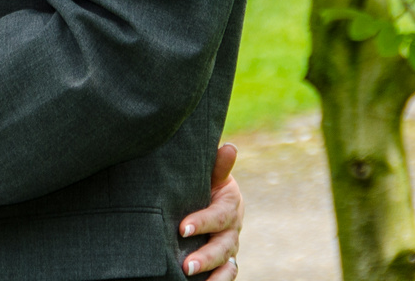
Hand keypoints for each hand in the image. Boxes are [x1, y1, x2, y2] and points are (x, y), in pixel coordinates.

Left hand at [180, 142, 241, 278]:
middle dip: (206, 257)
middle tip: (186, 266)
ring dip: (213, 277)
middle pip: (224, 247)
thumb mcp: (211, 173)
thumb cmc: (204, 181)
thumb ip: (218, 166)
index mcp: (230, 206)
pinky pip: (224, 277)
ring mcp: (228, 249)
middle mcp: (232, 230)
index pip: (219, 216)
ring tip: (191, 279)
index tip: (182, 228)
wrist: (207, 195)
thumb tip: (229, 147)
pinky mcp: (221, 263)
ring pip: (227, 267)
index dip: (203, 222)